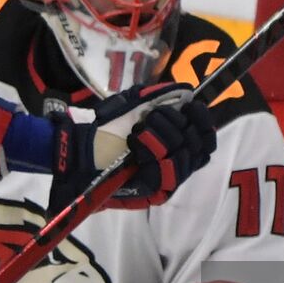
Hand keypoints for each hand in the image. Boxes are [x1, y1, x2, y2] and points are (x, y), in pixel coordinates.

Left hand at [48, 82, 216, 211]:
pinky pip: (167, 172)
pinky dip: (153, 150)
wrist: (77, 148)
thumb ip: (158, 96)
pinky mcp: (151, 192)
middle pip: (199, 147)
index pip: (206, 140)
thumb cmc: (103, 128)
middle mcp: (173, 165)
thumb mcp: (132, 105)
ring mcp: (164, 181)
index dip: (204, 121)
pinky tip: (137, 141)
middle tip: (154, 117)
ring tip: (141, 129)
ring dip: (164, 136)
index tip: (193, 105)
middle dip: (179, 125)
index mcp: (174, 145)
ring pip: (184, 158)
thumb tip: (185, 89)